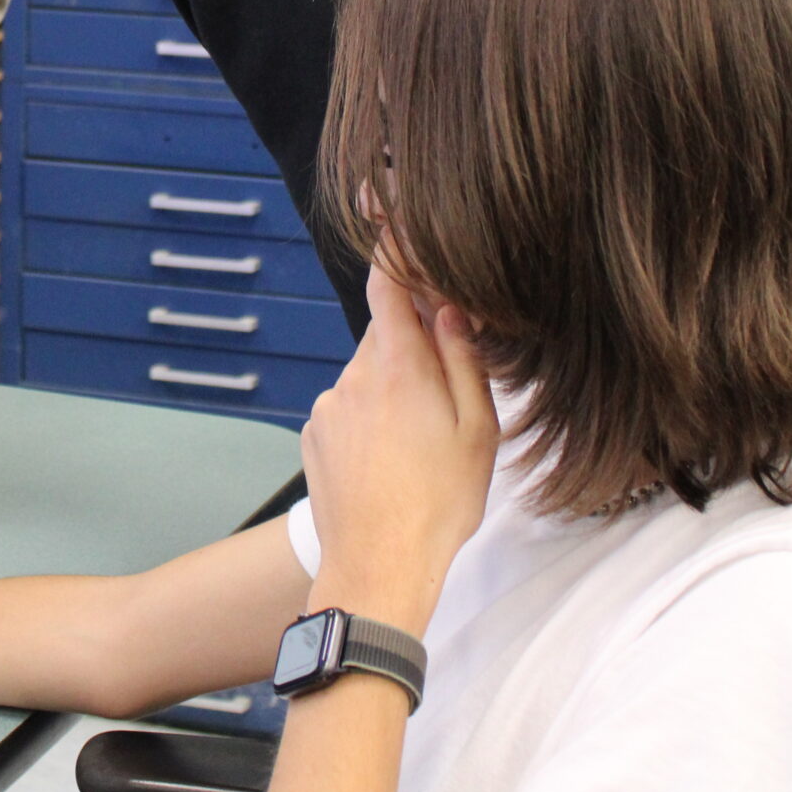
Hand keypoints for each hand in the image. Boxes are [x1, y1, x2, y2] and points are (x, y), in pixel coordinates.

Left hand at [299, 268, 498, 634]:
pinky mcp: (313, 434)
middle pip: (384, 338)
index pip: (388, 287)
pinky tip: (387, 463)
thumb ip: (463, 361)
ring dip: (390, 393)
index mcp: (401, 369)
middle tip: (442, 400)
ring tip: (416, 447)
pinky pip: (346, 409)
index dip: (394, 254)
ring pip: (365, 377)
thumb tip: (450, 308)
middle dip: (411, 352)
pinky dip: (366, 422)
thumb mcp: (478, 431)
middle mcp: (355, 377)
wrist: (378, 566)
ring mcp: (329, 406)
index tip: (396, 225)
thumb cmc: (440, 504)